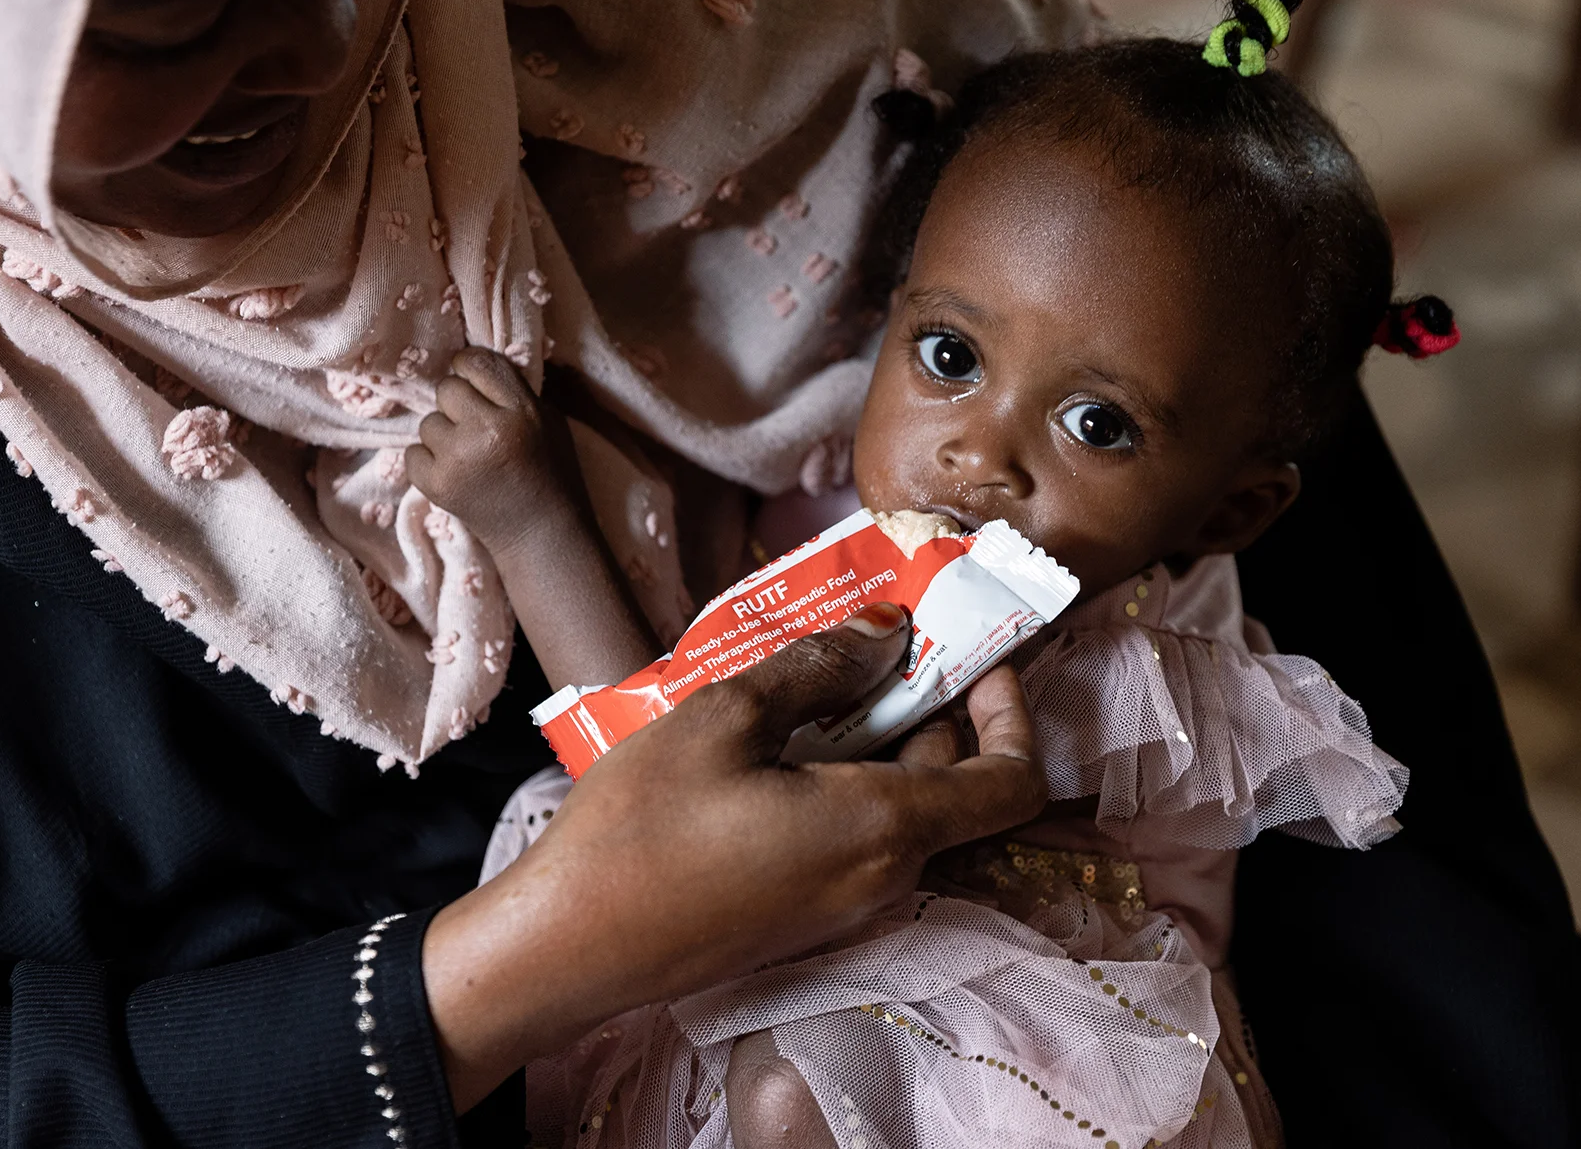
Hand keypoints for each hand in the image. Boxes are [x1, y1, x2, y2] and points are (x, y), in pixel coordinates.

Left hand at [406, 347, 580, 551]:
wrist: (542, 535)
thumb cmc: (550, 474)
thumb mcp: (550, 422)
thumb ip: (515, 392)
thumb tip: (474, 366)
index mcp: (521, 411)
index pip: (478, 362)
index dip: (470, 367)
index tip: (472, 381)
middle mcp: (487, 430)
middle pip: (447, 389)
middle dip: (459, 405)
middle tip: (476, 428)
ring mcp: (458, 459)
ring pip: (428, 422)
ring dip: (444, 436)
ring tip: (469, 457)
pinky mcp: (436, 485)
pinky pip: (412, 452)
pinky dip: (428, 462)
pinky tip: (454, 474)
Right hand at [420, 604, 1046, 1108]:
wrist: (566, 949)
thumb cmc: (640, 828)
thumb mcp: (726, 717)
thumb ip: (819, 668)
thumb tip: (889, 632)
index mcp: (884, 829)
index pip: (1013, 782)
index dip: (1014, 711)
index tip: (979, 653)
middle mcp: (884, 878)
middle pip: (955, 785)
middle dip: (936, 703)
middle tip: (884, 633)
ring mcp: (845, 906)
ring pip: (902, 807)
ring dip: (883, 735)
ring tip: (820, 672)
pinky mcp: (803, 916)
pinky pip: (856, 835)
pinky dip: (846, 776)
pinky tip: (781, 734)